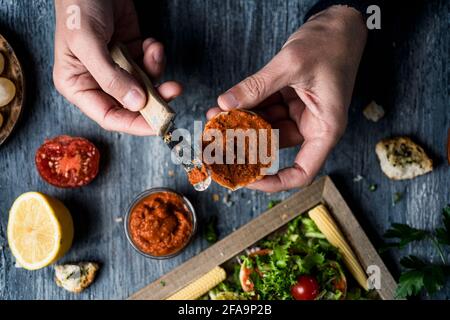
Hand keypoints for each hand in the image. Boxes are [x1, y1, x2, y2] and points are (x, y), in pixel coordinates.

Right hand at [53, 0, 181, 134]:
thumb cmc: (78, 6)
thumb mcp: (88, 43)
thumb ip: (111, 77)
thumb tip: (136, 104)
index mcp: (77, 85)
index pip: (109, 116)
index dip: (134, 124)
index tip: (158, 124)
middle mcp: (98, 81)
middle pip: (131, 105)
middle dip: (154, 98)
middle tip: (173, 90)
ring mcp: (117, 68)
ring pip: (145, 86)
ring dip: (156, 72)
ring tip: (154, 49)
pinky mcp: (131, 54)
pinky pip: (149, 66)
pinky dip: (155, 57)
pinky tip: (151, 42)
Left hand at [207, 5, 366, 191]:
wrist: (340, 23)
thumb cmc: (330, 43)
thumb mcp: (292, 64)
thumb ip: (257, 86)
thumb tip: (225, 104)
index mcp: (324, 128)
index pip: (302, 172)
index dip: (274, 182)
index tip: (246, 179)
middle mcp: (312, 125)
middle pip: (274, 147)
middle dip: (244, 146)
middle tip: (216, 142)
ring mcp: (299, 113)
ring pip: (264, 128)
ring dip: (239, 124)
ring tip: (214, 118)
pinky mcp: (289, 100)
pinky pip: (263, 110)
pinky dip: (245, 108)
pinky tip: (225, 106)